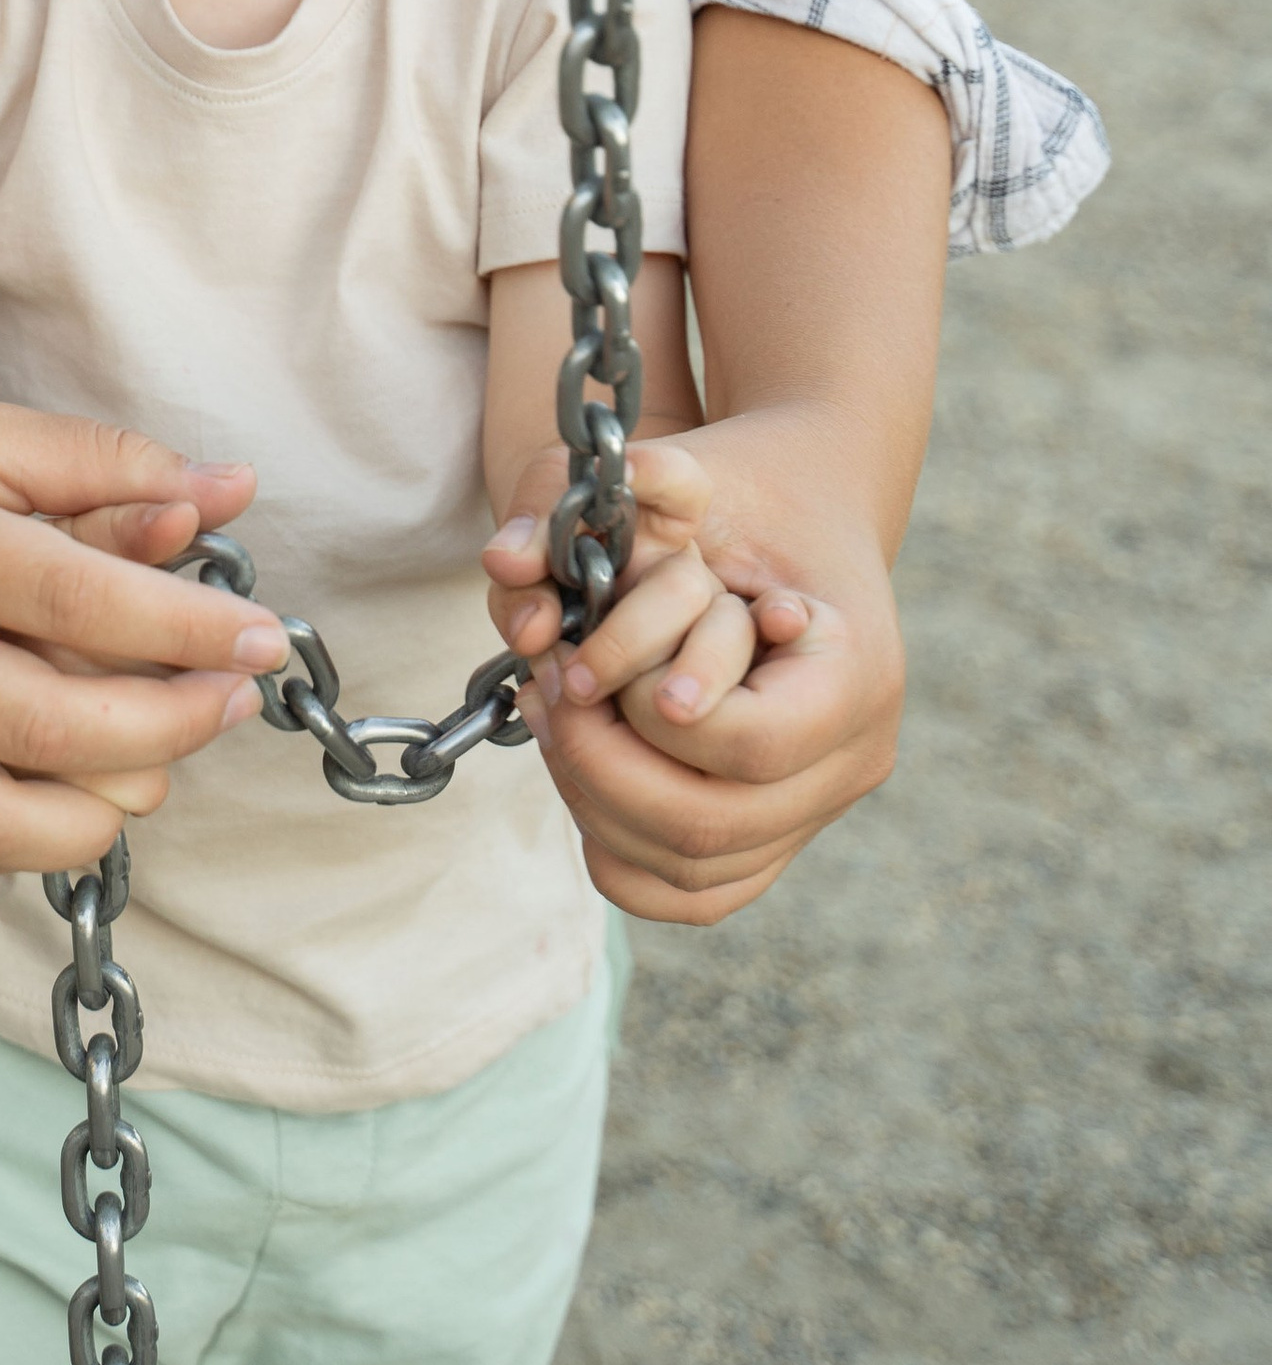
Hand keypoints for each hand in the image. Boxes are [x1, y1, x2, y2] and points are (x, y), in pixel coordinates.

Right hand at [0, 393, 282, 881]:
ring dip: (116, 799)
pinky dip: (38, 837)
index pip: (77, 601)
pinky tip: (84, 784)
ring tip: (164, 746)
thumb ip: (97, 463)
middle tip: (233, 696)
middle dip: (174, 724)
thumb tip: (234, 487)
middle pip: (54, 728)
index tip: (261, 637)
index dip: (188, 629)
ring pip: (8, 820)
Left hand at [482, 416, 903, 923]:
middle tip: (545, 688)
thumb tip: (506, 552)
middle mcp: (856, 756)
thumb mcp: (702, 473)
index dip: (657, 718)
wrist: (806, 512)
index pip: (752, 744)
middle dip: (600, 762)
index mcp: (859, 671)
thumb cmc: (751, 491)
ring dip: (595, 801)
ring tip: (554, 714)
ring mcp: (820, 808)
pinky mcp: (776, 836)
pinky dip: (619, 848)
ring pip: (691, 868)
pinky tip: (581, 768)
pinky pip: (690, 891)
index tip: (592, 669)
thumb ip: (628, 495)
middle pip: (710, 825)